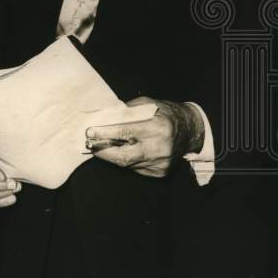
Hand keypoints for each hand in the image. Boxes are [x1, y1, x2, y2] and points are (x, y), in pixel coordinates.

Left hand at [86, 97, 204, 177]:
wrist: (188, 131)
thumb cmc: (164, 113)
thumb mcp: (146, 105)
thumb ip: (126, 112)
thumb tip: (102, 119)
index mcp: (157, 128)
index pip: (124, 133)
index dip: (104, 134)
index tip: (89, 132)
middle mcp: (159, 148)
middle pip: (123, 156)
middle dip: (102, 151)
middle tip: (88, 145)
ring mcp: (160, 163)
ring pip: (127, 164)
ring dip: (112, 156)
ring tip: (101, 147)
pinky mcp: (160, 173)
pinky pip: (135, 168)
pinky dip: (126, 160)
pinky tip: (123, 151)